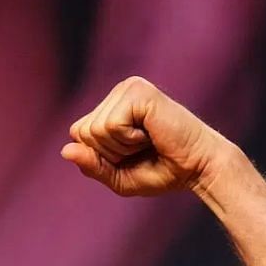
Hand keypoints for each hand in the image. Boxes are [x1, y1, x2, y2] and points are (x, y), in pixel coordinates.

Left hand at [61, 76, 227, 196]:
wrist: (200, 168)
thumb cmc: (165, 171)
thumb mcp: (120, 177)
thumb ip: (93, 166)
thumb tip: (65, 150)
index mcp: (114, 105)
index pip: (78, 134)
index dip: (102, 156)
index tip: (133, 155)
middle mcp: (120, 91)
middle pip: (84, 132)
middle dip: (110, 153)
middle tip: (143, 149)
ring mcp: (129, 88)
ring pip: (95, 130)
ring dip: (121, 148)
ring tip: (148, 141)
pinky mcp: (138, 92)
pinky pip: (110, 126)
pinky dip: (129, 140)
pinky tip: (151, 134)